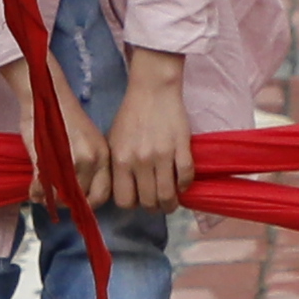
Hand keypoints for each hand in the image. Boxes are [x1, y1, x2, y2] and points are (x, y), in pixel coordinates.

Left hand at [76, 94, 193, 212]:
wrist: (152, 91)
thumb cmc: (130, 116)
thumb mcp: (113, 142)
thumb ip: (116, 168)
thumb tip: (124, 192)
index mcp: (120, 161)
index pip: (124, 201)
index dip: (133, 204)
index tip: (138, 200)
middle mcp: (140, 161)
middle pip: (148, 201)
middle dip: (153, 207)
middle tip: (158, 203)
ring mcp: (163, 155)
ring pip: (168, 195)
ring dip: (171, 204)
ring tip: (172, 201)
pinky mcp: (181, 147)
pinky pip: (186, 177)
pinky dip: (185, 185)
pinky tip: (182, 184)